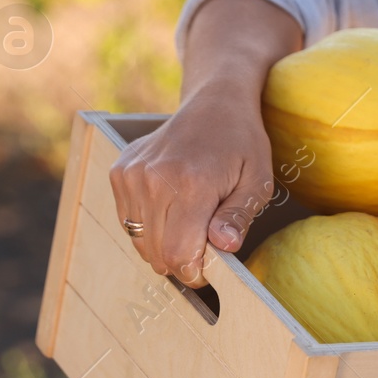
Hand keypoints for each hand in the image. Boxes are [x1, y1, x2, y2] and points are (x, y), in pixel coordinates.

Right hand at [109, 88, 274, 285]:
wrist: (214, 104)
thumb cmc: (242, 145)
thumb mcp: (257, 182)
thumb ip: (238, 217)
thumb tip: (224, 246)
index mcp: (191, 185)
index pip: (179, 254)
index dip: (194, 273)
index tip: (209, 270)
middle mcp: (154, 179)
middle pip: (157, 253)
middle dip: (181, 261)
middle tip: (204, 246)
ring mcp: (132, 174)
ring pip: (140, 241)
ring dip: (164, 244)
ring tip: (190, 223)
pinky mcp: (119, 172)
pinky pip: (128, 221)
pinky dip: (149, 227)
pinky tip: (171, 208)